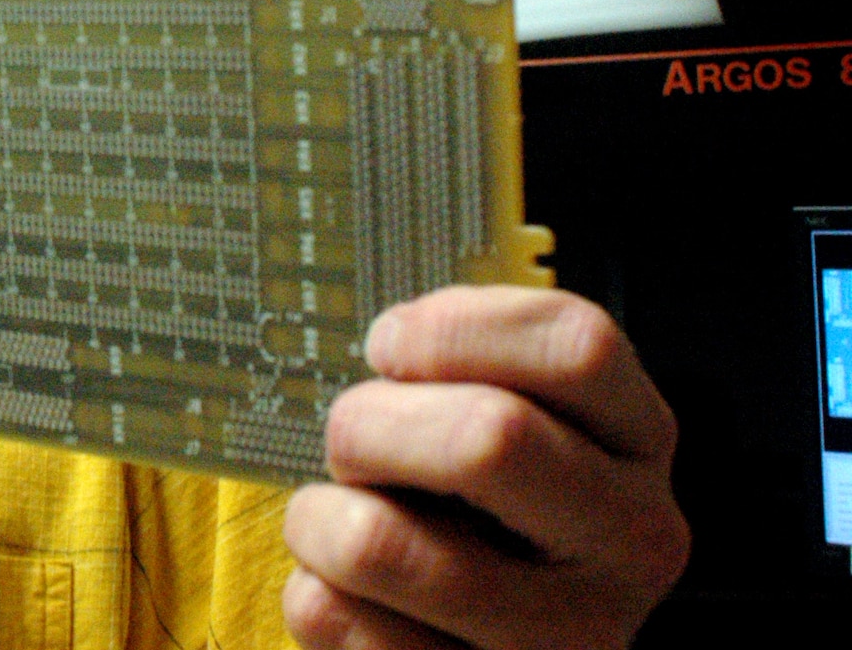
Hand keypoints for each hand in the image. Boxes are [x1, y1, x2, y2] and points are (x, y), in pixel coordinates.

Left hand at [281, 286, 688, 649]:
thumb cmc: (482, 510)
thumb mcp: (517, 417)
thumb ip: (469, 368)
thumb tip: (394, 342)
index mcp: (636, 440)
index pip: (576, 347)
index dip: (453, 330)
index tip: (391, 347)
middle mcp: (628, 540)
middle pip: (487, 438)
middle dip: (371, 424)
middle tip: (352, 443)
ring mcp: (567, 636)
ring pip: (380, 543)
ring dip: (320, 520)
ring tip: (338, 526)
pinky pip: (336, 617)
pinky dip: (314, 594)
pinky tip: (354, 596)